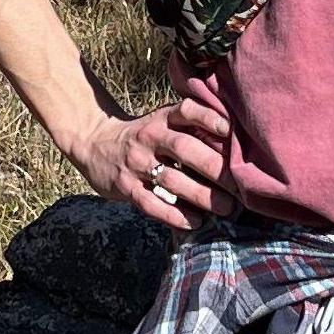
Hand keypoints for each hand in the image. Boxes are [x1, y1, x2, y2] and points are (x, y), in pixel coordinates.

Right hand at [75, 98, 230, 230]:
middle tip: (240, 186)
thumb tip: (235, 142)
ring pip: (171, 180)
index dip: (208, 117)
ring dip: (201, 196)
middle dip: (215, 168)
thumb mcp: (161, 121)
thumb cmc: (142, 135)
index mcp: (161, 118)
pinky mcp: (126, 188)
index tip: (230, 130)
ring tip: (226, 209)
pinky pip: (151, 204)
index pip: (186, 111)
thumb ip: (190, 127)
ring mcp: (136, 164)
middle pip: (184, 149)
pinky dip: (174, 215)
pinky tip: (194, 222)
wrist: (94, 143)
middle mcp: (149, 138)